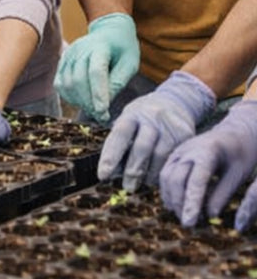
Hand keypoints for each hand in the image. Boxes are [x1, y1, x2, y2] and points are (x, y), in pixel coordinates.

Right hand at [54, 12, 138, 121]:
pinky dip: (69, 96)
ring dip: (80, 101)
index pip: (96, 72)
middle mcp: (80, 49)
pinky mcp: (63, 60)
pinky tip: (82, 100)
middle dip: (89, 102)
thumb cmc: (123, 48)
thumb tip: (104, 105)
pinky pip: (60, 83)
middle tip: (102, 116)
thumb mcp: (130, 63)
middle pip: (79, 80)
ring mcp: (69, 54)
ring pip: (68, 84)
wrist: (109, 29)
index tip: (103, 112)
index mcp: (101, 47)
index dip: (98, 93)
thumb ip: (117, 83)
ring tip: (93, 108)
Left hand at [98, 70, 214, 190]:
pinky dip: (165, 170)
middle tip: (127, 187)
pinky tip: (159, 179)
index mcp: (132, 114)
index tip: (103, 175)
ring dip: (150, 174)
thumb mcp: (129, 120)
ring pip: (160, 155)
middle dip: (133, 170)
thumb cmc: (144, 117)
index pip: (119, 135)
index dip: (111, 156)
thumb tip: (112, 171)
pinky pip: (175, 157)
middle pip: (141, 147)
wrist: (176, 100)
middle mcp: (151, 117)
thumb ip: (121, 141)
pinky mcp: (185, 134)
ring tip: (143, 183)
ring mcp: (169, 125)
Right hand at [160, 99, 256, 227]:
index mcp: (207, 152)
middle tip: (188, 224)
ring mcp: (179, 150)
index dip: (191, 203)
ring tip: (181, 215)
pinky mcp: (175, 154)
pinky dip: (167, 190)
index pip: (195, 181)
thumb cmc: (240, 155)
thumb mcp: (238, 175)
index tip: (189, 223)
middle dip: (179, 203)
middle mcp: (188, 150)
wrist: (233, 133)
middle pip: (176, 178)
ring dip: (171, 198)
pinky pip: (164, 173)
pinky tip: (174, 204)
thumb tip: (209, 215)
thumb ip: (223, 194)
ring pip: (166, 176)